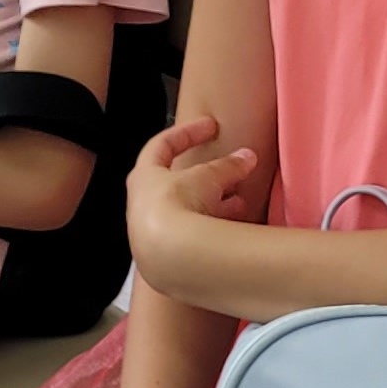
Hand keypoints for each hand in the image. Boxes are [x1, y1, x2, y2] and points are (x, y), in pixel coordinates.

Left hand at [124, 117, 259, 277]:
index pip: (161, 145)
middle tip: (229, 176)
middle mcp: (140, 206)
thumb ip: (227, 166)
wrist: (169, 256)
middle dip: (205, 179)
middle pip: (173, 185)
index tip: (209, 127)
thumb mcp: (208, 178)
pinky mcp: (163, 260)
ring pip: (183, 215)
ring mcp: (150, 236)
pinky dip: (208, 232)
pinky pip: (187, 240)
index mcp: (143, 178)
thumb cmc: (178, 206)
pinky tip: (230, 233)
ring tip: (239, 205)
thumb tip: (246, 156)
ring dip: (211, 207)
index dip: (187, 133)